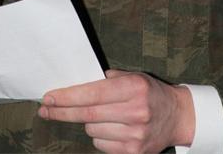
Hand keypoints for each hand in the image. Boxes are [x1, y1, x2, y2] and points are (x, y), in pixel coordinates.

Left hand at [38, 69, 194, 153]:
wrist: (177, 116)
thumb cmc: (150, 92)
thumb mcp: (133, 76)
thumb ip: (107, 79)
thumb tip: (76, 86)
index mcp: (134, 88)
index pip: (93, 94)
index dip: (68, 96)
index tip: (49, 97)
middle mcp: (135, 112)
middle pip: (88, 114)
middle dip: (63, 111)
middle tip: (45, 109)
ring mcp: (135, 135)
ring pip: (92, 130)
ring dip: (87, 122)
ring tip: (102, 114)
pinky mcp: (134, 152)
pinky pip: (101, 145)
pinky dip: (99, 136)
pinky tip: (110, 127)